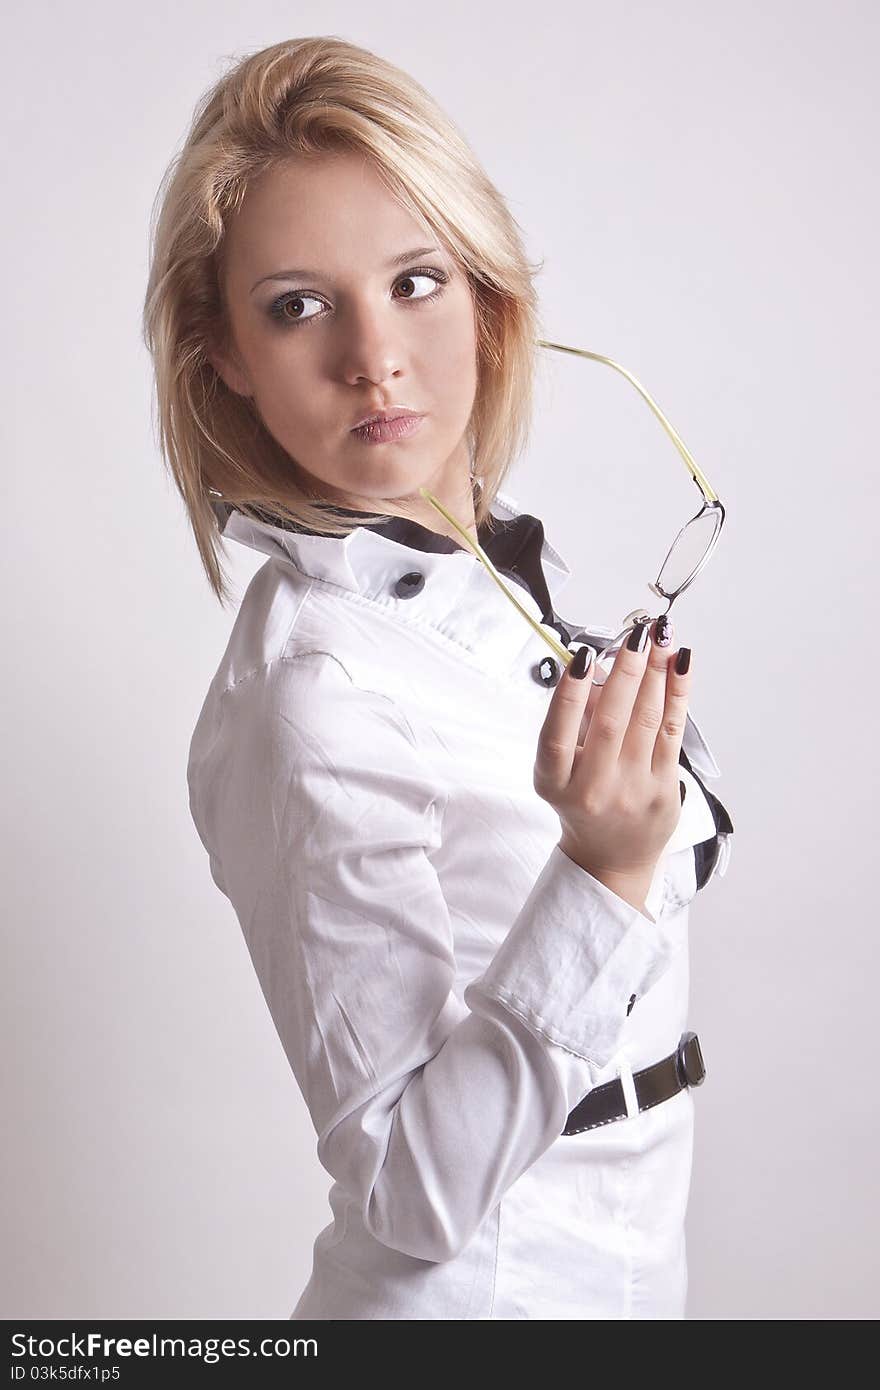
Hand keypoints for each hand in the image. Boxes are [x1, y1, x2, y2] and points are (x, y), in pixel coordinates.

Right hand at [532, 618, 690, 907]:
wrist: (610, 859)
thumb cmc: (582, 803)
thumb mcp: (562, 770)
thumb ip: (576, 721)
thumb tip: (603, 665)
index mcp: (556, 783)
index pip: (557, 735)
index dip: (569, 695)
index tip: (584, 657)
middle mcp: (592, 789)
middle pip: (610, 722)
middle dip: (627, 672)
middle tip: (636, 635)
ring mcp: (631, 791)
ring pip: (646, 721)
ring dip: (656, 673)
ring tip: (660, 638)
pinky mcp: (663, 789)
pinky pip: (672, 731)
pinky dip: (677, 693)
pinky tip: (680, 665)